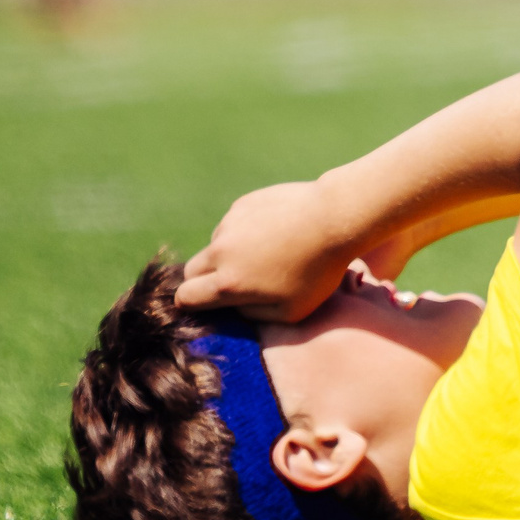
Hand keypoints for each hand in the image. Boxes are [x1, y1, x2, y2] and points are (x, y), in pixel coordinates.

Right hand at [175, 181, 357, 322]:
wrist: (334, 218)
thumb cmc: (318, 271)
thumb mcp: (291, 311)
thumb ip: (254, 314)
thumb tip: (235, 306)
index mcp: (228, 282)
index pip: (186, 297)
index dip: (188, 304)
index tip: (196, 304)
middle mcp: (220, 251)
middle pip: (192, 270)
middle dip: (202, 280)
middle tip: (229, 283)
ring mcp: (229, 224)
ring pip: (215, 244)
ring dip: (227, 254)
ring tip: (267, 255)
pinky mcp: (242, 204)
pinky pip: (234, 224)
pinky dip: (244, 232)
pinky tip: (275, 233)